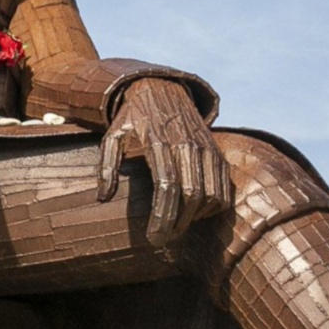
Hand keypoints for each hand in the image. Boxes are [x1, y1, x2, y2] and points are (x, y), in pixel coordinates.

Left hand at [97, 78, 233, 248]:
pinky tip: (195, 214)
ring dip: (196, 217)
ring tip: (177, 228)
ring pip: (212, 193)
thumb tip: (104, 197)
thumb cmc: (133, 117)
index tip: (154, 239)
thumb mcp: (112, 134)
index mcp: (160, 141)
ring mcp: (206, 147)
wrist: (162, 88)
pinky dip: (213, 206)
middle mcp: (187, 144)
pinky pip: (224, 187)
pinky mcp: (217, 151)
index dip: (162, 217)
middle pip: (192, 194)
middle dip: (179, 224)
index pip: (167, 186)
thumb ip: (106, 165)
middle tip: (164, 240)